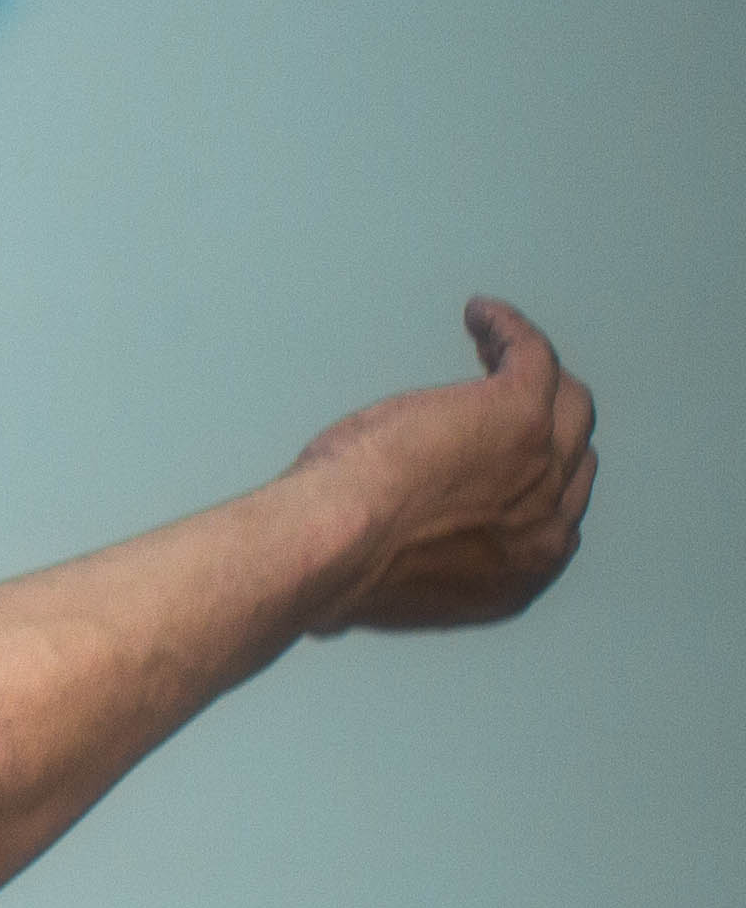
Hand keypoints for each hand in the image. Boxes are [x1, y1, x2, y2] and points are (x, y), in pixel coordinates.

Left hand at [293, 297, 599, 635]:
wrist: (337, 545)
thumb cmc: (336, 569)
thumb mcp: (380, 591)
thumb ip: (398, 576)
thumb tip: (359, 582)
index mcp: (519, 575)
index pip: (551, 516)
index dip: (530, 481)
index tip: (492, 458)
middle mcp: (547, 525)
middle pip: (572, 454)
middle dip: (546, 425)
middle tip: (498, 398)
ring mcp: (541, 463)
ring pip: (567, 402)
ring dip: (533, 371)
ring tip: (491, 346)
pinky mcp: (518, 412)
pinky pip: (532, 355)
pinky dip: (509, 332)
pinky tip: (480, 315)